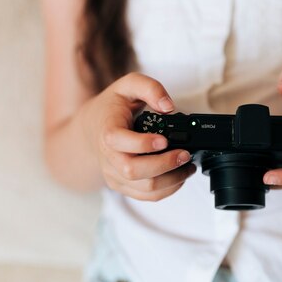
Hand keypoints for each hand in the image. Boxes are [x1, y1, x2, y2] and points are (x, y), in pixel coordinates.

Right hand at [79, 73, 195, 200]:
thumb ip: (150, 88)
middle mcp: (108, 156)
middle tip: (184, 155)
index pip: (118, 141)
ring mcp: (114, 173)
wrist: (94, 127)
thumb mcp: (129, 85)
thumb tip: (168, 106)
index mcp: (107, 130)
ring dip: (171, 180)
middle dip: (164, 165)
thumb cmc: (113, 107)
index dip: (142, 144)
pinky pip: (146, 196)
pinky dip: (168, 190)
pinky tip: (179, 176)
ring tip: (188, 166)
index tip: (164, 140)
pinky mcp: (123, 185)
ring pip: (143, 188)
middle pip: (132, 170)